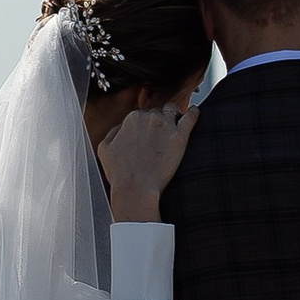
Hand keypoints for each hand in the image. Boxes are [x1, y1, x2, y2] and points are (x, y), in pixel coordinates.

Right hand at [100, 95, 198, 221]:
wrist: (136, 188)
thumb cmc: (120, 173)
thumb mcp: (105, 149)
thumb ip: (113, 132)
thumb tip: (121, 127)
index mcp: (132, 118)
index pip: (141, 115)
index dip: (144, 126)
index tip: (146, 136)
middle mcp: (149, 117)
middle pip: (157, 113)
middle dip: (157, 122)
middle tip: (159, 137)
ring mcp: (166, 125)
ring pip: (173, 111)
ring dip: (174, 116)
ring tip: (177, 122)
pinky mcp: (180, 136)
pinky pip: (191, 117)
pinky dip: (193, 112)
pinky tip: (194, 111)